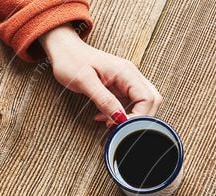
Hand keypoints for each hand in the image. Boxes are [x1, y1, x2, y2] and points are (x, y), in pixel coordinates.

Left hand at [39, 25, 160, 125]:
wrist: (63, 49)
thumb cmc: (70, 61)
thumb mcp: (84, 82)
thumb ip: (104, 100)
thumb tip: (120, 118)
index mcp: (126, 72)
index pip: (147, 98)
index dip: (139, 116)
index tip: (121, 125)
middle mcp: (131, 75)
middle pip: (152, 101)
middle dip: (139, 119)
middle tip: (118, 127)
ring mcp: (128, 81)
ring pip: (144, 103)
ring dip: (131, 117)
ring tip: (110, 122)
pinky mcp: (122, 87)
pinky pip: (132, 104)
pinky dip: (123, 114)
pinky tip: (106, 117)